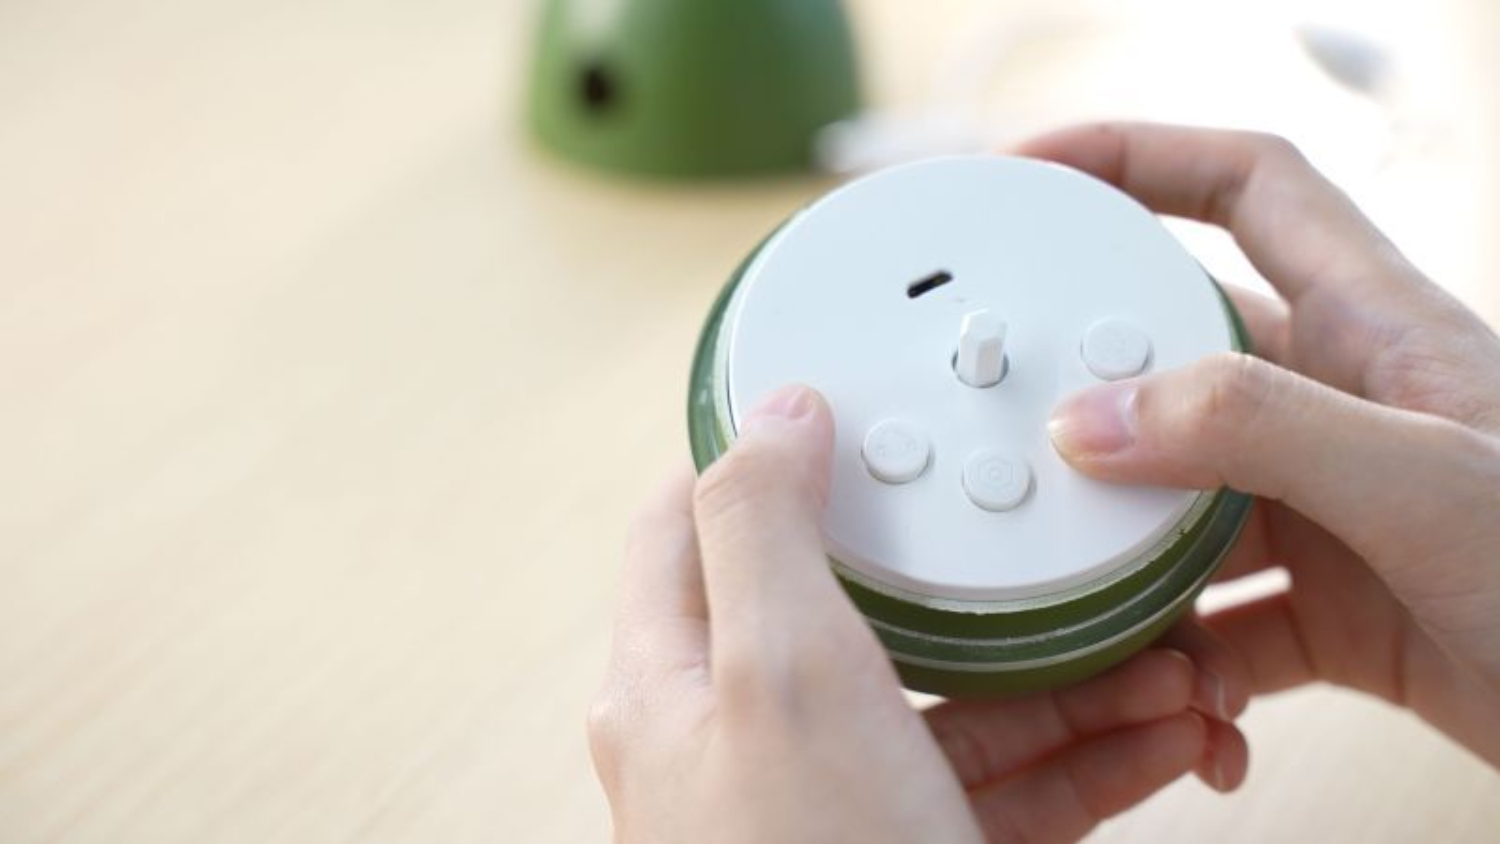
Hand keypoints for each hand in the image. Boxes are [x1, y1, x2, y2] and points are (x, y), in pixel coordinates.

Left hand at [591, 386, 1248, 843]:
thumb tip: (768, 410)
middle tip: (1057, 545)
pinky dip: (1094, 758)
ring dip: (1071, 675)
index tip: (857, 411)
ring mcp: (842, 808)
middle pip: (869, 614)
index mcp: (677, 683)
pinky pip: (1013, 790)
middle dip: (980, 582)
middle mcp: (749, 742)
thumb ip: (761, 527)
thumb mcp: (775, 675)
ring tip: (1167, 650)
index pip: (693, 526)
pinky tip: (1172, 730)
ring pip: (961, 705)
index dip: (766, 456)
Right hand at [1028, 123, 1499, 763]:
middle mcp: (1340, 410)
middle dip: (1091, 392)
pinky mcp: (1332, 611)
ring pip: (1179, 504)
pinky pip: (1219, 621)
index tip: (1036, 177)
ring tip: (1092, 600)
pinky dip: (1188, 665)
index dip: (1141, 157)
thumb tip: (1092, 419)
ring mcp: (1331, 512)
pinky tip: (1188, 703)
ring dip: (1126, 557)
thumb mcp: (1426, 483)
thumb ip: (1255, 431)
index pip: (1247, 188)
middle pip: (1176, 358)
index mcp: (1375, 330)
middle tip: (1016, 432)